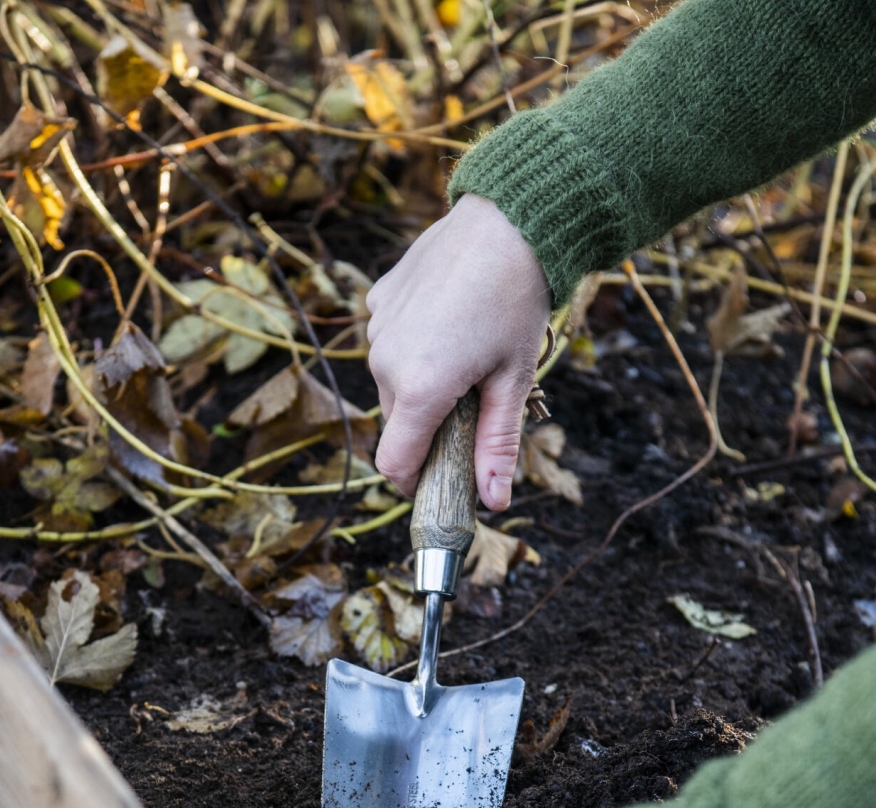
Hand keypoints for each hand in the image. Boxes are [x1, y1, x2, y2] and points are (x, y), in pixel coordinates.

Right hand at [365, 193, 549, 510]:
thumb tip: (492, 502)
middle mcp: (385, 361)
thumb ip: (497, 445)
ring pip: (393, 381)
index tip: (441, 480)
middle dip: (429, 428)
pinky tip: (449, 318)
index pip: (393, 463)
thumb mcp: (514, 380)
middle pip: (398, 423)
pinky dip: (415, 343)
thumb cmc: (517, 300)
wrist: (508, 217)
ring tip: (467, 352)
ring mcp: (377, 328)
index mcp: (418, 389)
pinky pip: (390, 340)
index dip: (415, 482)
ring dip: (421, 384)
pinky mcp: (379, 299)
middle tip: (475, 405)